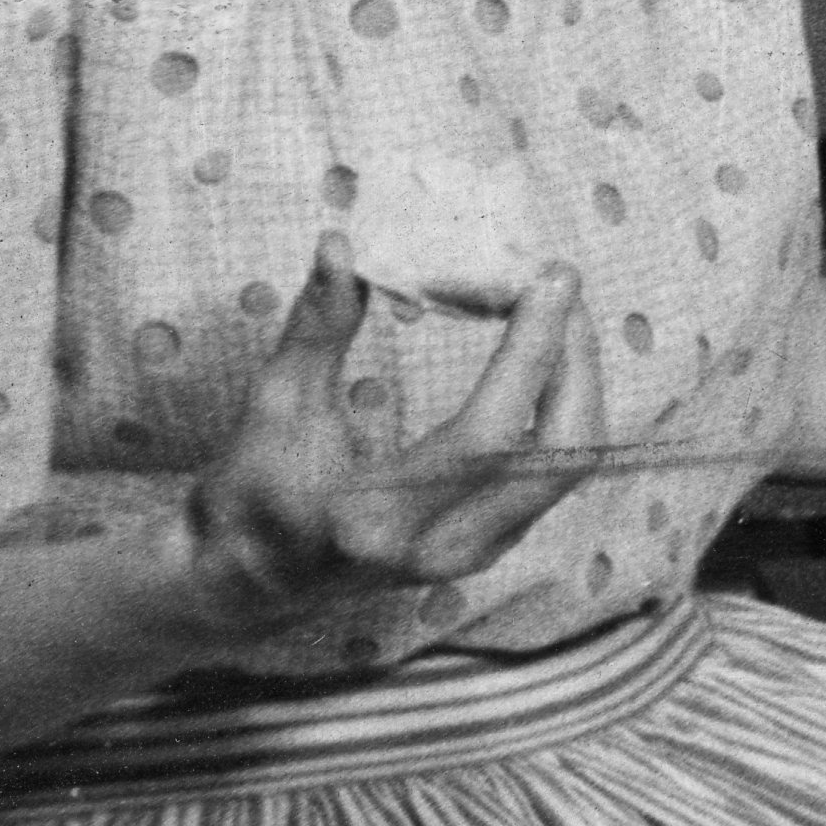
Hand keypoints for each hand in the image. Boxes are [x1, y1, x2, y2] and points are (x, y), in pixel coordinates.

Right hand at [175, 238, 604, 642]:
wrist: (248, 581)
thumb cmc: (252, 489)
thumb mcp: (274, 405)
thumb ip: (315, 326)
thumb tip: (340, 243)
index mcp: (375, 518)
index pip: (488, 436)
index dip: (531, 351)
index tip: (551, 278)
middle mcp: (438, 548)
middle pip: (560, 454)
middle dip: (577, 360)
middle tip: (560, 285)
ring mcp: (471, 556)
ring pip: (569, 465)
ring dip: (578, 380)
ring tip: (556, 310)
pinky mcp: (487, 549)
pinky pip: (553, 473)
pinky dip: (563, 408)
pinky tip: (543, 355)